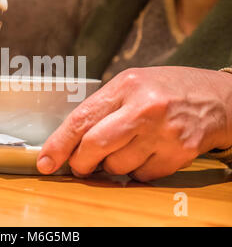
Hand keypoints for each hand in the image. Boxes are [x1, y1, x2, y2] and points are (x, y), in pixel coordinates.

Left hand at [37, 67, 231, 181]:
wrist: (217, 98)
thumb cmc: (167, 89)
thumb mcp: (131, 84)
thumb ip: (102, 109)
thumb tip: (72, 141)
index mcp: (126, 86)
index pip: (81, 119)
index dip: (58, 144)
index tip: (46, 161)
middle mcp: (144, 108)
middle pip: (95, 146)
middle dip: (80, 162)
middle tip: (80, 165)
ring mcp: (163, 132)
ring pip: (117, 167)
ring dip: (111, 166)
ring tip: (124, 149)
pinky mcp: (179, 153)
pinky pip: (141, 175)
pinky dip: (135, 171)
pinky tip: (145, 153)